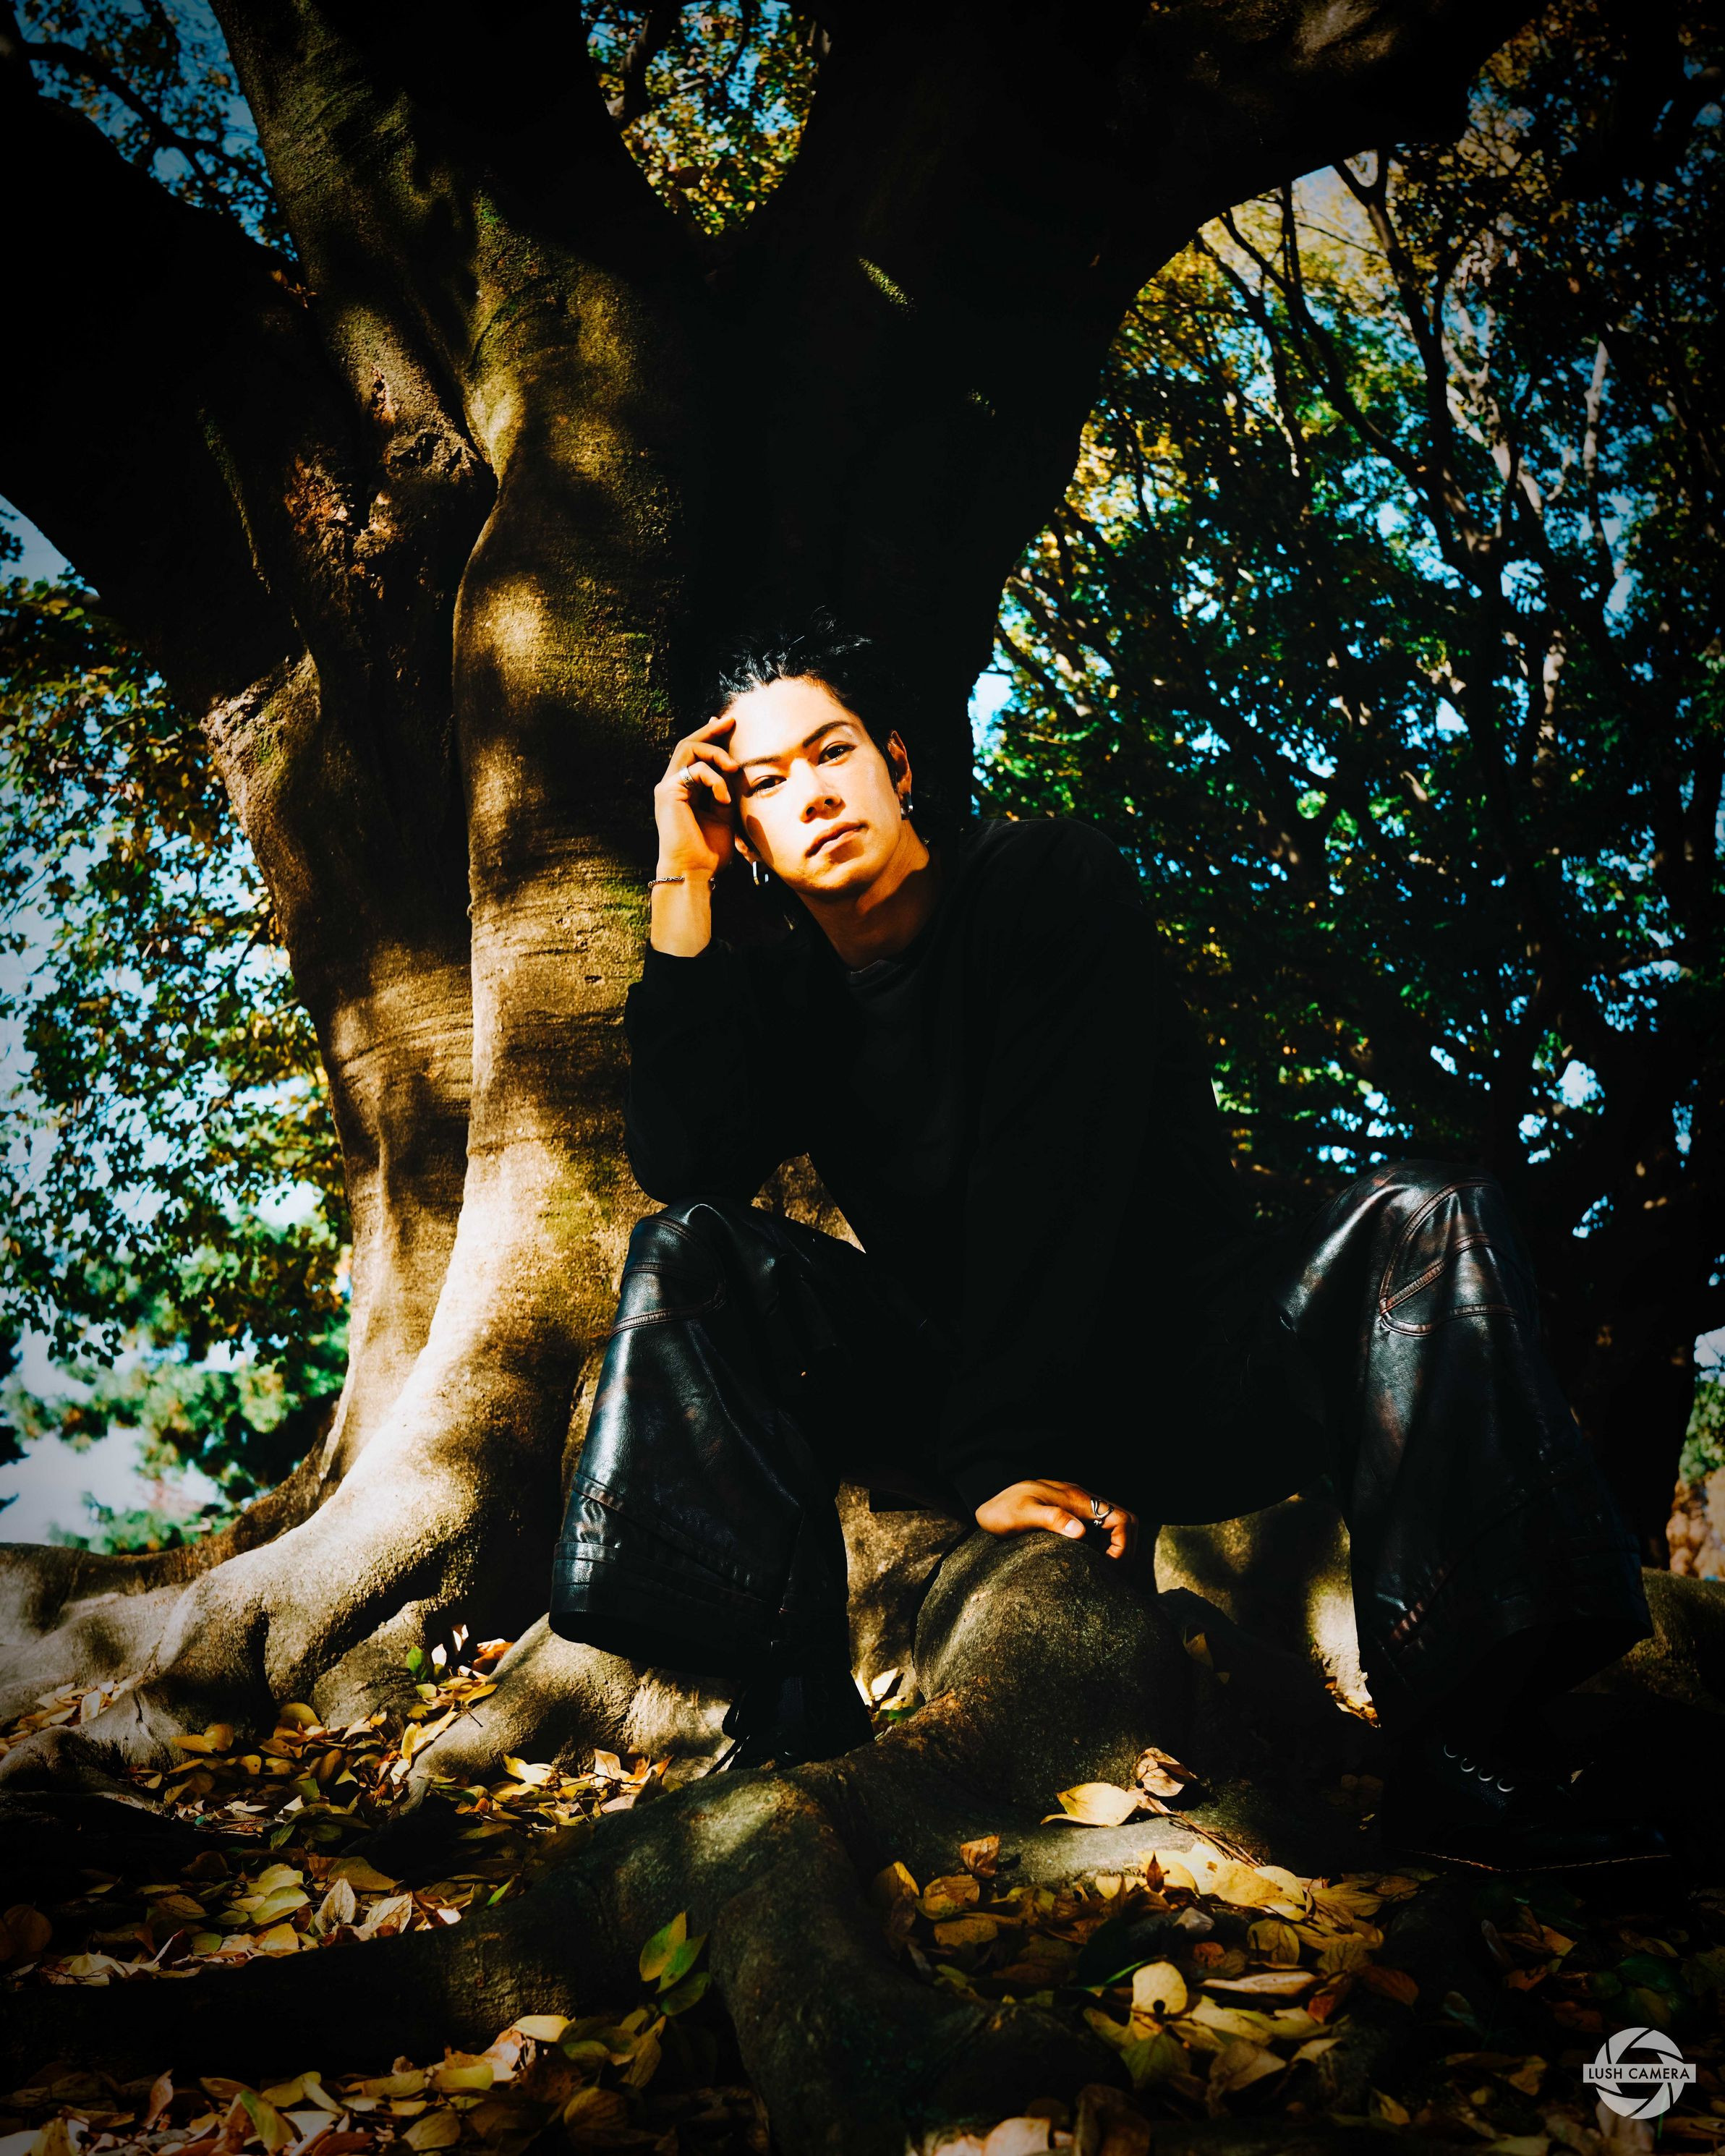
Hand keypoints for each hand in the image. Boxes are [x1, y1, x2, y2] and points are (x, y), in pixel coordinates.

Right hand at [653, 713, 740, 881]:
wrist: (695, 871)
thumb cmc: (709, 851)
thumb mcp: (724, 815)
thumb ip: (725, 791)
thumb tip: (734, 769)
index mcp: (684, 792)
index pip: (693, 755)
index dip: (708, 736)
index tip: (726, 724)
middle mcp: (671, 786)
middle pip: (687, 744)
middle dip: (710, 731)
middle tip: (731, 722)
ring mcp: (667, 787)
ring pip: (688, 749)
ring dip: (716, 753)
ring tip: (733, 768)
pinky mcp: (668, 791)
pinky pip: (695, 770)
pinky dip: (715, 779)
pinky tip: (723, 797)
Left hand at [974, 1479, 1138, 1562]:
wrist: (986, 1507)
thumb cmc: (1002, 1512)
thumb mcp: (1022, 1515)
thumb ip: (1051, 1519)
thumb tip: (1080, 1531)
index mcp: (1076, 1500)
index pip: (1121, 1519)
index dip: (1123, 1546)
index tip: (1110, 1569)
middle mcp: (1082, 1502)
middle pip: (1125, 1522)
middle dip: (1127, 1550)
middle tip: (1116, 1577)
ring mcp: (1079, 1509)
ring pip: (1115, 1526)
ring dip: (1118, 1549)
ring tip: (1109, 1575)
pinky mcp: (1072, 1517)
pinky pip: (1100, 1531)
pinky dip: (1106, 1548)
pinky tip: (1095, 1566)